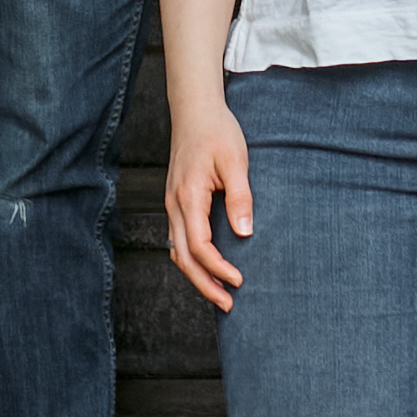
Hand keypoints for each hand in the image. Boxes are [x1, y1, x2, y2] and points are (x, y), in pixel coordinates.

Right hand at [163, 97, 257, 309]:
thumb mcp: (236, 161)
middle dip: (204, 284)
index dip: (218, 268)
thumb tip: (244, 232)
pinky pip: (178, 239)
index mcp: (188, 197)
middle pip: (183, 257)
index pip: (199, 245)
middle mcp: (174, 205)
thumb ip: (240, 198)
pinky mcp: (176, 203)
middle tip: (228, 304)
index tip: (238, 280)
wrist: (195, 112)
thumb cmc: (217, 133)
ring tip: (219, 294)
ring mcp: (172, 205)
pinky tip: (207, 268)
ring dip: (196, 276)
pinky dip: (191, 260)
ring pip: (177, 251)